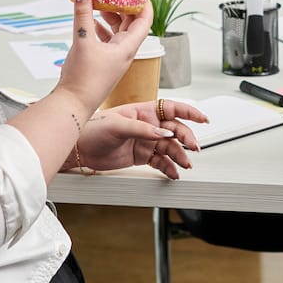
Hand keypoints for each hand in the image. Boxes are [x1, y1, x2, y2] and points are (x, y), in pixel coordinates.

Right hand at [54, 0, 154, 111]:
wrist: (73, 105)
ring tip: (99, 3)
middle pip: (130, 23)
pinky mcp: (102, 63)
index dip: (143, 3)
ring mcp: (113, 58)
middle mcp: (123, 53)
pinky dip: (100, 28)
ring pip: (117, 31)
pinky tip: (89, 22)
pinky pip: (106, 40)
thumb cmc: (83, 81)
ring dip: (110, 16)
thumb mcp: (82, 41)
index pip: (144, 20)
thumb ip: (82, 14)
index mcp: (127, 48)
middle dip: (123, 6)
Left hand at [73, 99, 208, 176]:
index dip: (189, 112)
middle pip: (175, 130)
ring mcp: (145, 141)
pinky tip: (173, 173)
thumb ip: (143, 129)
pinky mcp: (141, 156)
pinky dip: (168, 167)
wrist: (79, 150)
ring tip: (184, 164)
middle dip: (186, 138)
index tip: (203, 118)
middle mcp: (147, 125)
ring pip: (170, 147)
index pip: (172, 108)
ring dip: (179, 155)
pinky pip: (160, 161)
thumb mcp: (118, 125)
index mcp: (143, 111)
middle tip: (192, 148)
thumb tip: (164, 133)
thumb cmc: (93, 129)